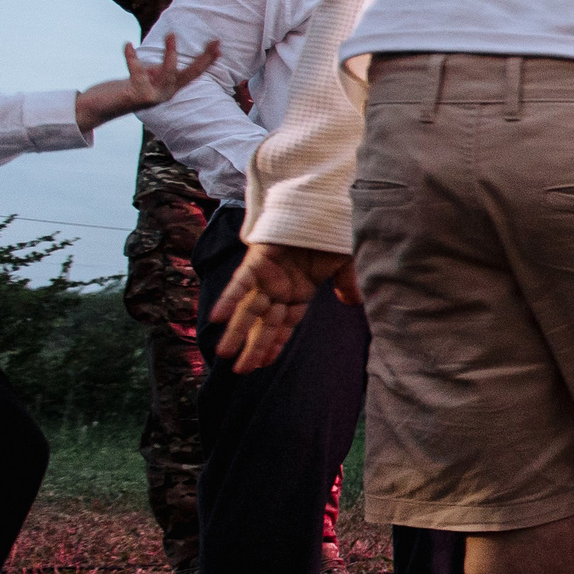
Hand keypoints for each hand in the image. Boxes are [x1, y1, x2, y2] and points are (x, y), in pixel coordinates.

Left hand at [74, 35, 220, 131]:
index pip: (192, 74)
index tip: (218, 46)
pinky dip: (132, 58)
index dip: (206, 60)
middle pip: (189, 75)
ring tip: (171, 34)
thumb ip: (154, 72)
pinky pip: (138, 73)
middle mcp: (164, 95)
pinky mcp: (138, 96)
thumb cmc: (118, 92)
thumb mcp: (141, 79)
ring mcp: (153, 97)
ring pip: (168, 73)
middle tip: (215, 42)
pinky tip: (127, 45)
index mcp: (167, 89)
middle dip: (203, 59)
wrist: (97, 109)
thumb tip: (164, 60)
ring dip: (170, 54)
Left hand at [211, 243, 360, 370]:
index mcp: (300, 291)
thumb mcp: (346, 264)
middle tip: (240, 370)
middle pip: (265, 322)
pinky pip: (241, 282)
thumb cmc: (336, 231)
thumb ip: (347, 285)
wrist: (327, 202)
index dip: (274, 343)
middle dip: (253, 346)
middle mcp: (281, 286)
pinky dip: (230, 298)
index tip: (263, 364)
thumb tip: (355, 303)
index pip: (284, 324)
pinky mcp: (258, 259)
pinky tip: (218, 317)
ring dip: (237, 331)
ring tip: (224, 353)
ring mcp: (268, 274)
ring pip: (250, 308)